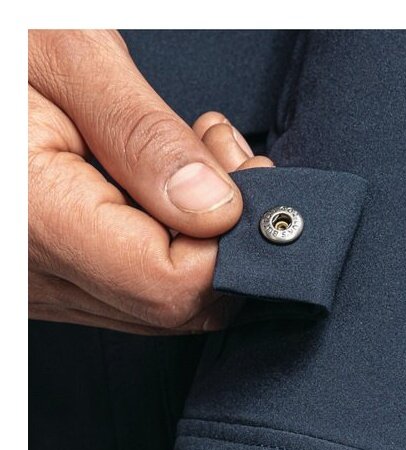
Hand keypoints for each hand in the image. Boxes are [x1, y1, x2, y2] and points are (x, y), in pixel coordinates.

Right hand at [28, 30, 267, 333]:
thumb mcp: (64, 57)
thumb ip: (144, 137)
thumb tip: (216, 208)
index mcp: (31, 217)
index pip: (171, 282)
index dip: (228, 239)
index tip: (245, 178)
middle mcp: (34, 274)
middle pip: (178, 307)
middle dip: (226, 239)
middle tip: (226, 160)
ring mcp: (43, 288)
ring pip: (166, 307)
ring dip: (205, 239)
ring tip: (194, 160)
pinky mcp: (54, 283)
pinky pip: (138, 291)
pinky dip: (173, 245)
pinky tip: (165, 189)